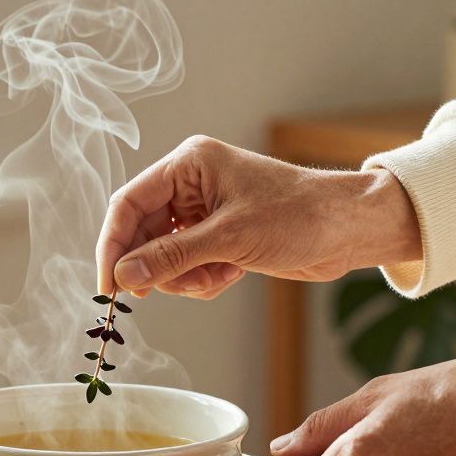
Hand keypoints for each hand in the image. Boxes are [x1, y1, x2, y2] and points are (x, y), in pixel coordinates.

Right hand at [96, 135, 420, 297]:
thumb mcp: (229, 238)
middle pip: (142, 233)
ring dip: (182, 277)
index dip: (113, 246)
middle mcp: (191, 185)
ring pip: (164, 255)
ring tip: (215, 278)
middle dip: (156, 266)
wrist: (348, 231)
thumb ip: (172, 256)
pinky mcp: (219, 237)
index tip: (108, 286)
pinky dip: (201, 280)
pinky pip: (187, 266)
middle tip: (160, 291)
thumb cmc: (298, 216)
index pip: (128, 204)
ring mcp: (204, 212)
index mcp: (189, 165)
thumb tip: (124, 274)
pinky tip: (229, 277)